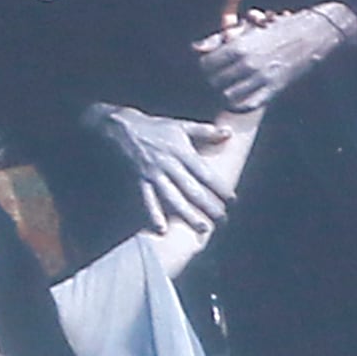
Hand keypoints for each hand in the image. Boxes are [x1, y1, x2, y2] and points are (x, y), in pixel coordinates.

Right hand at [89, 101, 239, 234]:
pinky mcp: (141, 181)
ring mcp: (155, 175)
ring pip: (174, 198)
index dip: (219, 188)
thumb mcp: (182, 126)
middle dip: (208, 206)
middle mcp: (170, 166)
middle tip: (222, 220)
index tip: (232, 200)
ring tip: (202, 228)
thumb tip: (229, 133)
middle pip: (192, 190)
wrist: (124, 128)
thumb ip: (206, 131)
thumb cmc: (156, 127)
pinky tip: (162, 229)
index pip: (205, 174)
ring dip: (188, 215)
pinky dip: (154, 215)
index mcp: (182, 153)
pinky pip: (148, 200)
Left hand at [194, 0, 356, 110]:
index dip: (205, 67)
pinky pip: (248, 105)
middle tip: (218, 78)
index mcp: (239, 46)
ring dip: (225, 93)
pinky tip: (240, 98)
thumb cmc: (279, 27)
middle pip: (214, 82)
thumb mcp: (248, 29)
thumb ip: (218, 39)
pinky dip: (240, 104)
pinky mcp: (274, 89)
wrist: (315, 34)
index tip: (211, 66)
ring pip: (228, 96)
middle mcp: (248, 64)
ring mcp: (261, 78)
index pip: (206, 65)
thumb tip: (194, 48)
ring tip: (227, 88)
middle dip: (213, 80)